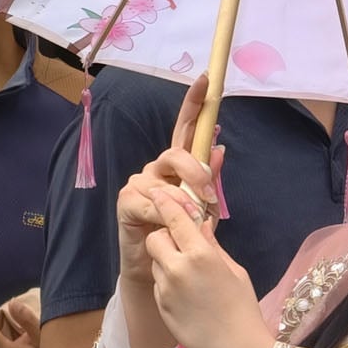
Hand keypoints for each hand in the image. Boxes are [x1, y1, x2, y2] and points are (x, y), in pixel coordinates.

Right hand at [116, 74, 223, 288]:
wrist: (161, 268)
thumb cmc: (183, 235)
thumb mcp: (205, 209)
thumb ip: (211, 181)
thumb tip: (219, 147)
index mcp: (177, 164)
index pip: (186, 128)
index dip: (195, 103)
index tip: (206, 79)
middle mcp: (156, 167)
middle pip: (177, 152)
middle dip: (197, 172)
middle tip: (211, 196)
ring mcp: (139, 182)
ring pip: (166, 182)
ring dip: (185, 203)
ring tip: (194, 221)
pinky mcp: (127, 201)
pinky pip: (150, 201)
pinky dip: (165, 214)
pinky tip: (168, 224)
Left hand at [144, 188, 272, 347]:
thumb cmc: (243, 308)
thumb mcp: (234, 271)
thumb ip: (212, 245)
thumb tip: (200, 225)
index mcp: (201, 254)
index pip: (174, 217)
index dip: (166, 202)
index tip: (161, 193)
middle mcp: (178, 268)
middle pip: (156, 237)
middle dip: (164, 235)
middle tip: (180, 242)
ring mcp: (166, 289)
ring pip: (155, 260)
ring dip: (165, 259)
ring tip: (187, 273)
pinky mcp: (161, 306)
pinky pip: (158, 283)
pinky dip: (167, 281)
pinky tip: (186, 294)